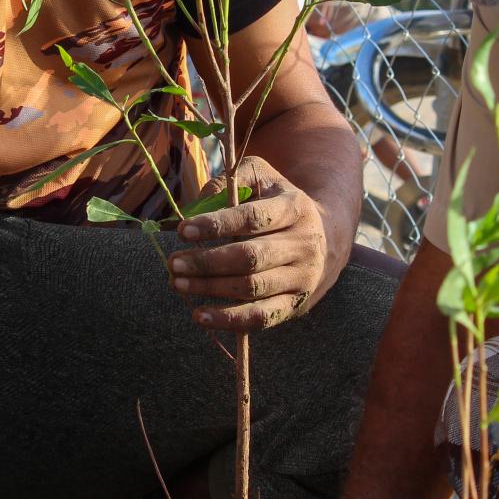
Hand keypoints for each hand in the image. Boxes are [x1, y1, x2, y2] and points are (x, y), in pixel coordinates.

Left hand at [170, 156, 346, 331]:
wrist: (325, 236)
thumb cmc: (277, 203)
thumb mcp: (260, 178)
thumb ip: (227, 182)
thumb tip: (192, 208)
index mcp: (294, 208)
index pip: (252, 218)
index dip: (215, 225)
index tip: (183, 230)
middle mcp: (303, 244)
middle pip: (250, 257)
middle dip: (207, 262)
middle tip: (173, 263)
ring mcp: (302, 277)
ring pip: (252, 289)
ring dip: (210, 289)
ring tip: (177, 284)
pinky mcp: (296, 304)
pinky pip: (261, 317)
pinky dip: (229, 320)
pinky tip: (200, 316)